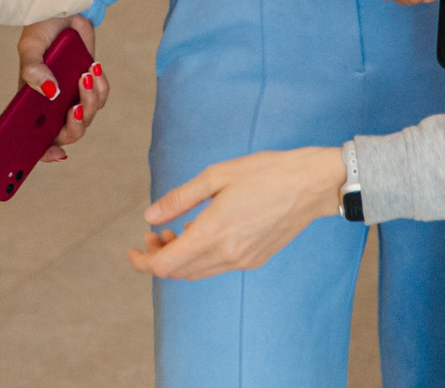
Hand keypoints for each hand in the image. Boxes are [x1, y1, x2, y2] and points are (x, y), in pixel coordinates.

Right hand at [17, 15, 105, 159]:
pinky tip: (92, 67)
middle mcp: (52, 105)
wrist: (63, 10)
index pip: (37, 139)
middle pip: (67, 134)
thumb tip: (50, 93)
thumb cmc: (40, 31)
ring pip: (87, 116)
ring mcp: (72, 96)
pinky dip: (99, 85)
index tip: (58, 154)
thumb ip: (33, 70)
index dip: (46, 153)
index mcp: (31, 105)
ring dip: (89, 99)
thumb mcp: (29, 48)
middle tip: (76, 109)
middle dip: (75, 126)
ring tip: (84, 74)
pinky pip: (101, 95)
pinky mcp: (89, 83)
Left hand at [127, 146, 345, 279]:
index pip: (165, 266)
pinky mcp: (255, 260)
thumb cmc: (265, 172)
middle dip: (158, 257)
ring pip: (197, 273)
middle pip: (178, 273)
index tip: (133, 247)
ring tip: (178, 230)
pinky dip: (200, 257)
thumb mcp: (217, 175)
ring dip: (180, 259)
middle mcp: (227, 254)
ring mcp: (243, 261)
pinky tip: (203, 233)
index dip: (142, 261)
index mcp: (214, 232)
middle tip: (155, 232)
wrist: (311, 185)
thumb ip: (180, 199)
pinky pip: (217, 267)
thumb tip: (150, 216)